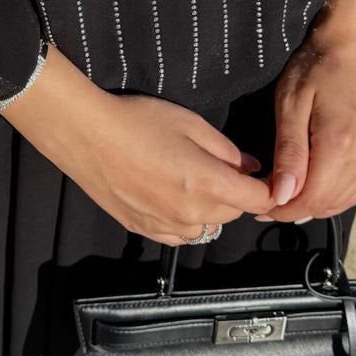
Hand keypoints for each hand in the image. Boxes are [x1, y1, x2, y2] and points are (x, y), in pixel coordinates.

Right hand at [0, 44, 271, 245]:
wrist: (85, 134)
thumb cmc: (137, 121)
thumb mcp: (191, 123)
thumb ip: (227, 150)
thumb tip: (250, 167)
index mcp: (208, 184)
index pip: (258, 199)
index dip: (270, 189)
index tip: (269, 179)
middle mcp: (190, 213)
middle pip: (234, 213)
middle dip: (237, 193)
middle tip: (220, 166)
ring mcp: (164, 225)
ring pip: (207, 226)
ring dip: (210, 208)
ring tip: (190, 178)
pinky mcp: (142, 229)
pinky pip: (179, 234)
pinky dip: (185, 219)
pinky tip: (170, 195)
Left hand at [262, 0, 355, 222]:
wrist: (351, 46)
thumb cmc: (314, 68)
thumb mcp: (291, 106)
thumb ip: (289, 153)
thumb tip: (282, 196)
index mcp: (341, 145)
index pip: (311, 198)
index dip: (283, 209)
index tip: (258, 206)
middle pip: (326, 204)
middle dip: (294, 209)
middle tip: (265, 201)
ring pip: (342, 201)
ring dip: (313, 205)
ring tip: (284, 196)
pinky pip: (355, 189)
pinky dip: (332, 196)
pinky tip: (311, 188)